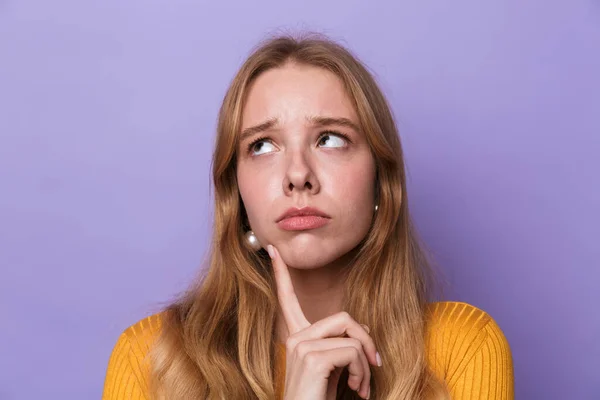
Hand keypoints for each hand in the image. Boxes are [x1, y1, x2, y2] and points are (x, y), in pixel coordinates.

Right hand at [268, 244, 379, 399]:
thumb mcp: (334, 371)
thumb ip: (340, 347)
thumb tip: (359, 328)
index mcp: (297, 339)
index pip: (287, 300)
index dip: (281, 275)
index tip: (273, 250)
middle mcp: (295, 338)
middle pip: (345, 317)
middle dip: (367, 341)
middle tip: (374, 367)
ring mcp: (300, 346)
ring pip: (352, 334)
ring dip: (366, 363)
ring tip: (362, 388)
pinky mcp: (312, 357)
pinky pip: (353, 351)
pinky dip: (364, 372)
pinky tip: (356, 391)